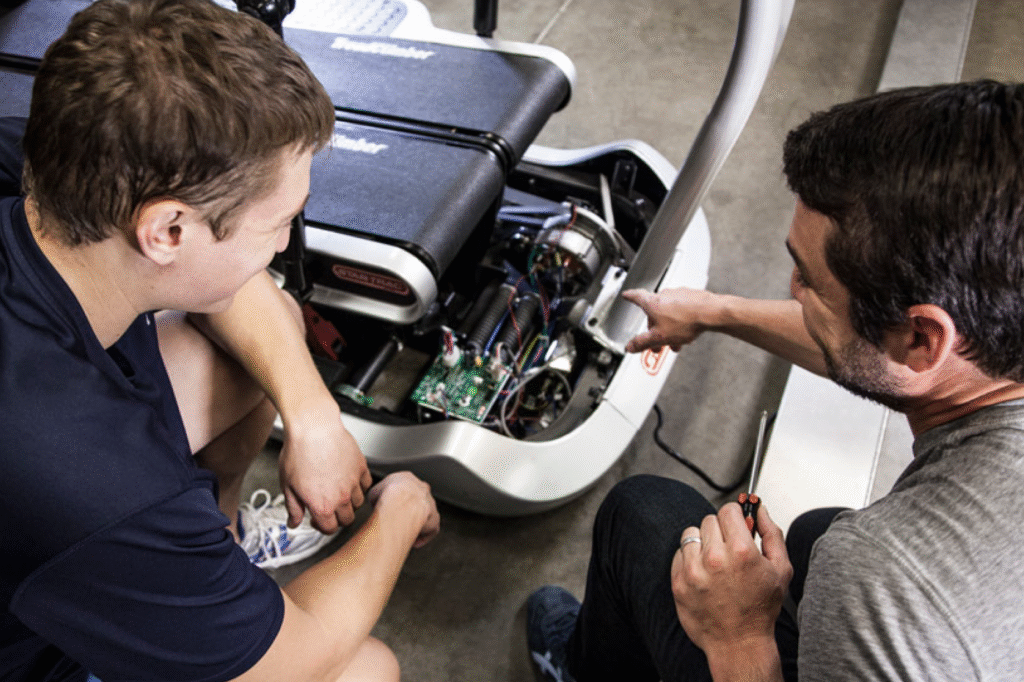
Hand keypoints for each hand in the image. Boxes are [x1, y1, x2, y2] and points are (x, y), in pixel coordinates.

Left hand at [278, 401, 372, 533]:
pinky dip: (360, 485)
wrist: (314, 428)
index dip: (322, 527)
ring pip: (359, 503)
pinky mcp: (361, 467)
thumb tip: (293, 522)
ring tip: (338, 492)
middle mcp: (341, 497)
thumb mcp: (287, 485)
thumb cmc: (298, 452)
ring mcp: (353, 482)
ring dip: (349, 502)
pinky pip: (366, 484)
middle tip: (329, 507)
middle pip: (347, 519)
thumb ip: (293, 508)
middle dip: (337, 517)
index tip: (317, 519)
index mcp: (322, 506)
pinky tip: (349, 480)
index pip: (329, 529)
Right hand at [367, 472, 440, 548]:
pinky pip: (431, 528)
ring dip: (417, 524)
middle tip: (400, 521)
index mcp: (407, 478)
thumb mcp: (374, 492)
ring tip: (407, 533)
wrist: (399, 503)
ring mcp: (430, 503)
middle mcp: (421, 489)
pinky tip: (415, 542)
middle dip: (410, 511)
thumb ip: (377, 497)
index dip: (397, 499)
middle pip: (417, 500)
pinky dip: (424, 536)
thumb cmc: (387, 496)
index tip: (391, 509)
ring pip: (426, 514)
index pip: (404, 487)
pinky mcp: (434, 518)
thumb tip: (376, 504)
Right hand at [621, 287, 723, 352]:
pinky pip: (683, 310)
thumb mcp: (659, 337)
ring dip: (670, 326)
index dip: (630, 297)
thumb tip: (630, 346)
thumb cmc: (686, 321)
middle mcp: (664, 295)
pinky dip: (682, 320)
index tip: (626, 295)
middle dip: (655, 327)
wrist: (711, 313)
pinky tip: (687, 331)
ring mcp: (679, 295)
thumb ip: (642, 342)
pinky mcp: (693, 297)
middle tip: (657, 342)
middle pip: (654, 311)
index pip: (636, 297)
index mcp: (652, 303)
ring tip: (676, 341)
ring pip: (669, 312)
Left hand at [672, 503, 791, 671]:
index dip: (735, 516)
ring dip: (702, 543)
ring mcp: (693, 570)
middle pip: (710, 520)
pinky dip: (690, 559)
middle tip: (729, 549)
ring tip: (715, 562)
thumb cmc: (760, 609)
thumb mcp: (781, 570)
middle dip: (721, 531)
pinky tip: (704, 574)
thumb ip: (772, 533)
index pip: (729, 510)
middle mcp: (715, 559)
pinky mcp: (678, 582)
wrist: (737, 643)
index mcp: (741, 552)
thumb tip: (760, 510)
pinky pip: (679, 553)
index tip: (737, 524)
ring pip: (692, 533)